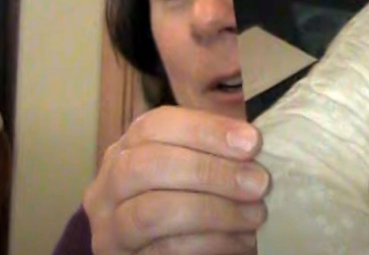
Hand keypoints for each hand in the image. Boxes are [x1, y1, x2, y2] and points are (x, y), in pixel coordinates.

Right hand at [83, 106, 269, 254]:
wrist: (176, 247)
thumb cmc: (195, 199)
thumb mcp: (202, 167)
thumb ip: (220, 152)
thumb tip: (253, 141)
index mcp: (130, 148)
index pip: (155, 126)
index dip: (206, 130)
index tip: (252, 142)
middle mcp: (110, 185)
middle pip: (148, 166)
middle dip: (209, 171)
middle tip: (258, 183)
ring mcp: (111, 227)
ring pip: (152, 212)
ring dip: (213, 211)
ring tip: (255, 215)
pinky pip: (165, 250)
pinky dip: (211, 243)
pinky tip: (242, 241)